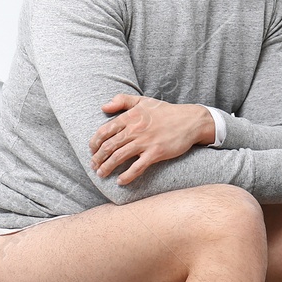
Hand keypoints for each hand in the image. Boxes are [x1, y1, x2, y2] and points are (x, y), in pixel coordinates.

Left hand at [89, 94, 212, 184]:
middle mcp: (135, 129)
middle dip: (98, 158)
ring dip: (107, 168)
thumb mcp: (143, 101)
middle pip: (109, 146)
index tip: (92, 151)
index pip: (104, 131)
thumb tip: (103, 107)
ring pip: (119, 157)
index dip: (94, 143)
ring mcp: (145, 142)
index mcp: (130, 117)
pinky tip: (120, 181)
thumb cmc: (165, 111)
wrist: (190, 120)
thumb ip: (122, 100)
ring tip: (101, 174)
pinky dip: (126, 176)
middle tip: (94, 166)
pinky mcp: (156, 153)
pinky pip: (137, 167)